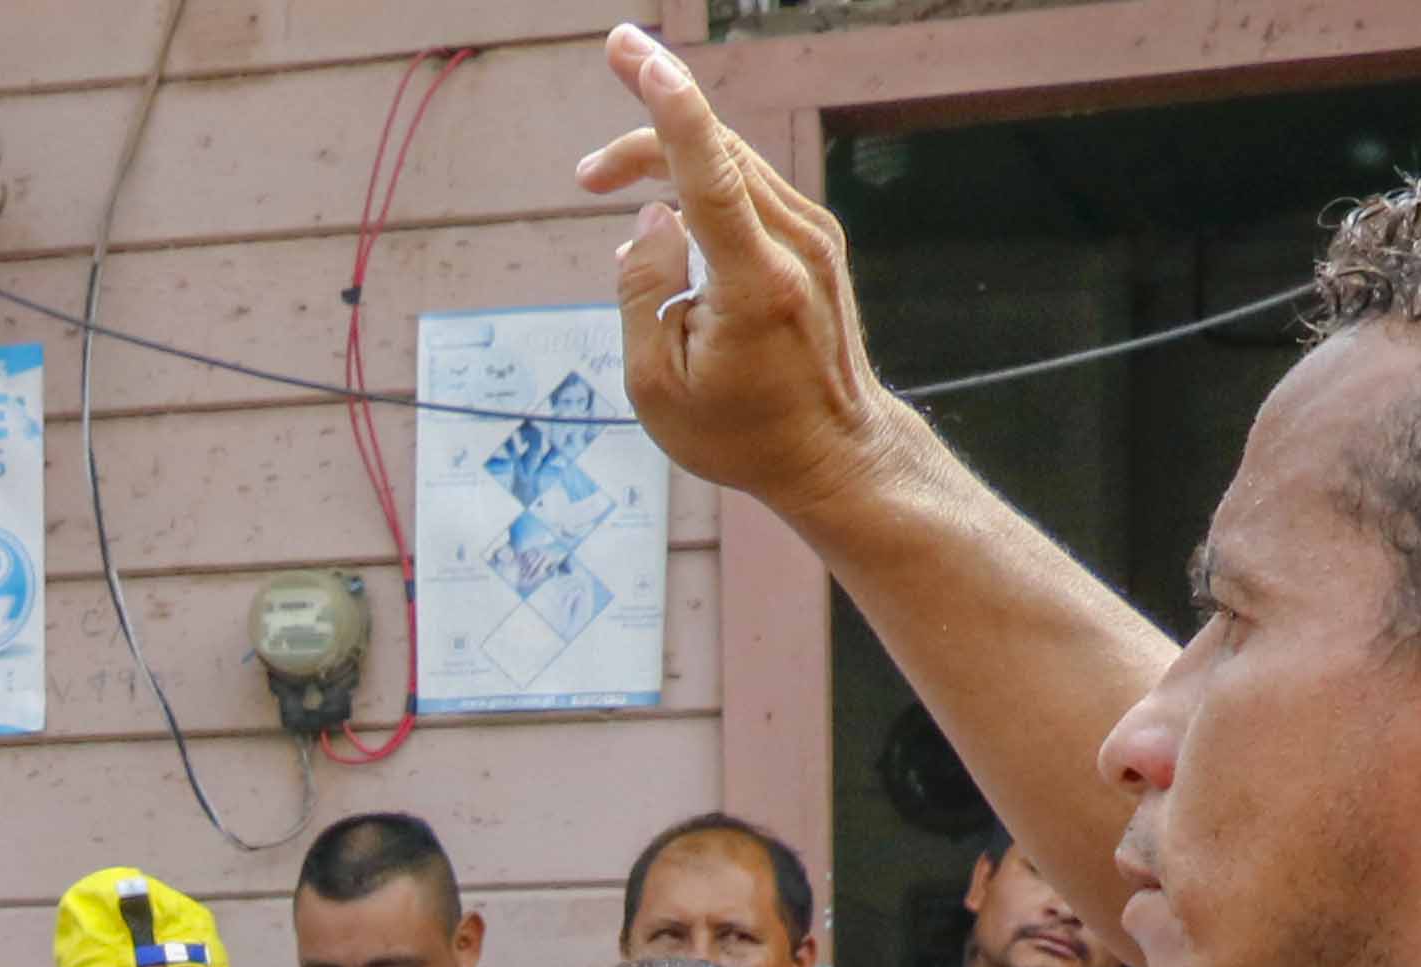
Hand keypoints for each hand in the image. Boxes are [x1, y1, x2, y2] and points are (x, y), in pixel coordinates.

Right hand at [580, 26, 912, 523]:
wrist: (837, 454)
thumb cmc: (741, 434)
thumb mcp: (658, 388)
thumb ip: (642, 292)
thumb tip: (649, 217)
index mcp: (757, 284)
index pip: (711, 175)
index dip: (672, 110)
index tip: (641, 58)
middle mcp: (795, 245)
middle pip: (713, 155)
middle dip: (643, 140)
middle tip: (584, 174)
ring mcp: (813, 237)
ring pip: (730, 162)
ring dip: (665, 160)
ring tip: (602, 182)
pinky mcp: (813, 239)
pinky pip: (746, 187)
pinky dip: (698, 183)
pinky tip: (663, 215)